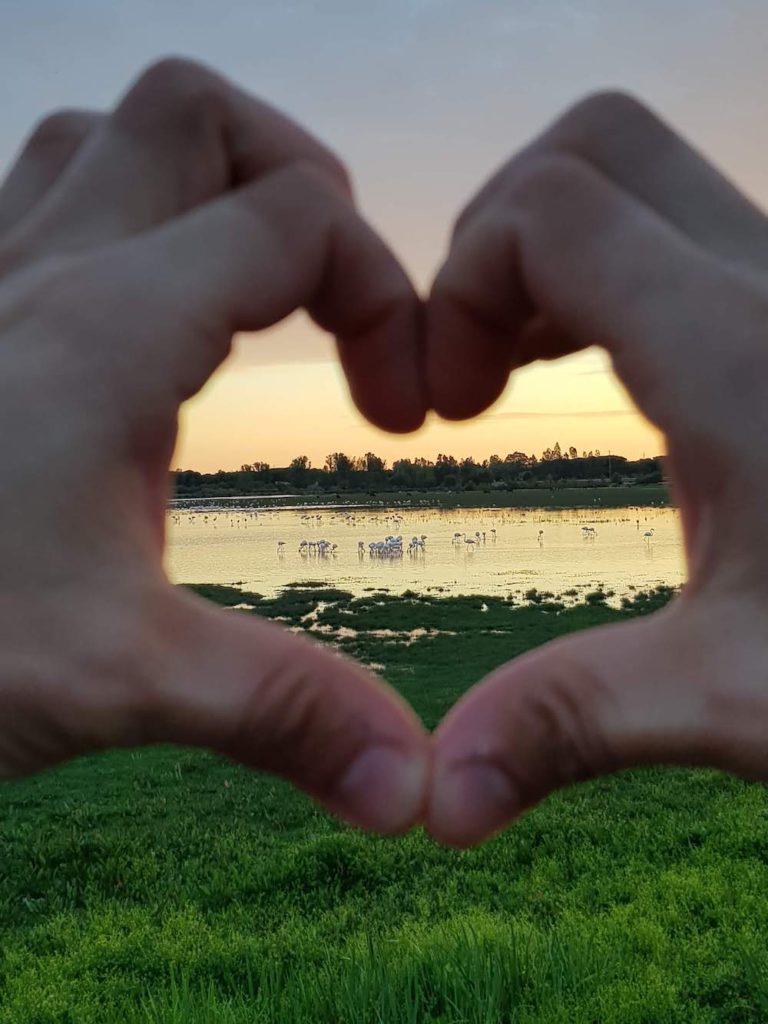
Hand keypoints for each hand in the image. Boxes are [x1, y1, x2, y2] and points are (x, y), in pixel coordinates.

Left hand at [0, 58, 429, 833]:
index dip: (387, 294)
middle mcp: (35, 274)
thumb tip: (413, 786)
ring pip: (103, 141)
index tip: (398, 415)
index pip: (299, 217)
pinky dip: (118, 226)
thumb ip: (283, 712)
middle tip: (330, 301)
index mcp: (102, 335)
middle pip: (196, 116)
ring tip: (248, 295)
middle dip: (297, 185)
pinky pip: (38, 202)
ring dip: (198, 189)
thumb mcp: (118, 679)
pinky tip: (140, 333)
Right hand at [425, 91, 767, 845]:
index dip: (458, 286)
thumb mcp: (744, 696)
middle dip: (493, 242)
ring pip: (635, 178)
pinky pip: (677, 229)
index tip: (448, 411)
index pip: (550, 210)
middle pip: (590, 149)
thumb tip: (436, 803)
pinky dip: (603, 272)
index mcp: (743, 358)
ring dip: (545, 256)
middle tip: (473, 371)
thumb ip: (576, 723)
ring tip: (511, 369)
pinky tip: (596, 369)